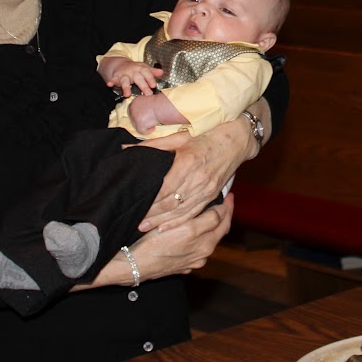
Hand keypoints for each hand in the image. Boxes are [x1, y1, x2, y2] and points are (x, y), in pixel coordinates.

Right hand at [83, 193, 233, 287]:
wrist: (133, 266)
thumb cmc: (155, 245)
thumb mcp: (185, 228)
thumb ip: (207, 220)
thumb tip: (220, 211)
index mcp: (205, 243)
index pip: (222, 220)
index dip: (226, 205)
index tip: (228, 194)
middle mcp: (202, 254)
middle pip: (218, 231)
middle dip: (223, 215)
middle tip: (226, 200)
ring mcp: (192, 261)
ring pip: (207, 239)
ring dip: (211, 226)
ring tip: (209, 212)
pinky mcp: (181, 266)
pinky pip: (196, 249)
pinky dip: (199, 238)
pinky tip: (193, 231)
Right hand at [103, 59, 163, 96]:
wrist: (122, 64)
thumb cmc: (136, 69)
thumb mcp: (145, 69)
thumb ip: (153, 72)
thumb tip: (162, 72)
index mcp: (141, 69)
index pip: (147, 74)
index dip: (150, 79)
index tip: (154, 85)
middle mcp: (133, 71)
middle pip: (138, 79)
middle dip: (143, 86)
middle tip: (148, 94)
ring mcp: (124, 74)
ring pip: (125, 81)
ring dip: (126, 87)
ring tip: (127, 94)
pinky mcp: (116, 77)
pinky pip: (113, 79)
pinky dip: (111, 82)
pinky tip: (109, 84)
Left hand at [137, 114, 254, 231]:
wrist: (237, 139)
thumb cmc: (206, 133)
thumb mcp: (179, 136)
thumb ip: (152, 145)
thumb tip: (125, 148)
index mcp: (187, 162)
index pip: (164, 187)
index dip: (149, 199)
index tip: (134, 204)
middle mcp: (198, 178)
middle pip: (171, 202)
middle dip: (151, 214)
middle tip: (134, 220)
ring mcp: (207, 189)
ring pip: (181, 211)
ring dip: (162, 221)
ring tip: (144, 228)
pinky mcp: (212, 194)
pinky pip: (194, 212)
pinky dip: (179, 222)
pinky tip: (165, 227)